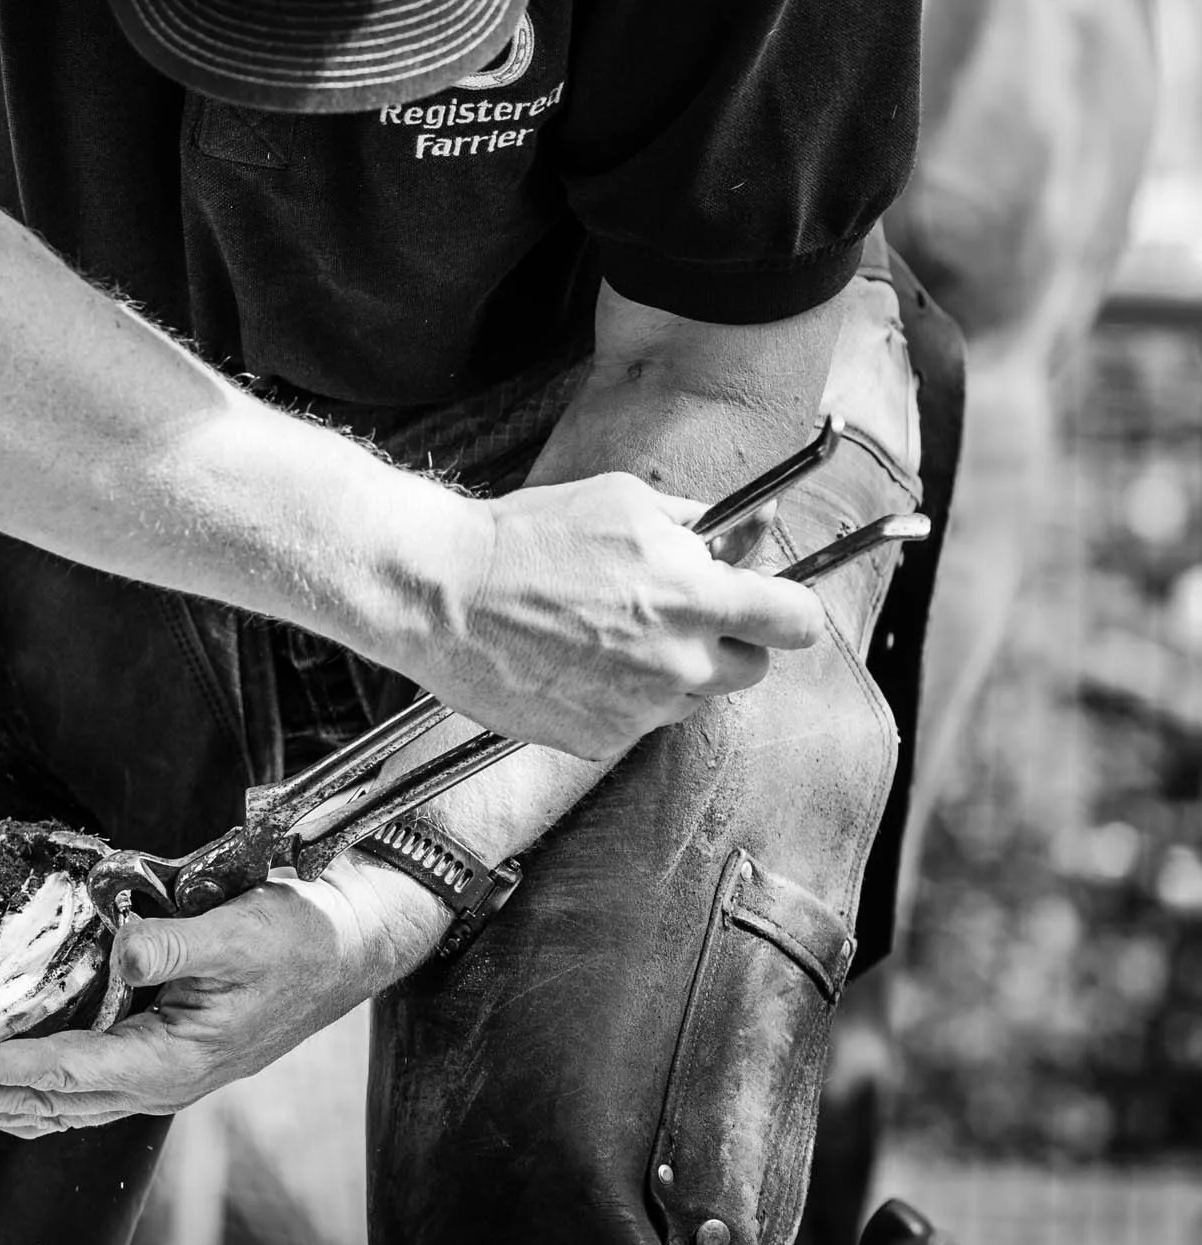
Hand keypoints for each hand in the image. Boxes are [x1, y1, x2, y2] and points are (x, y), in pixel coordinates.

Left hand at [0, 858, 448, 1135]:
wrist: (349, 949)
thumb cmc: (299, 940)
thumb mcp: (239, 932)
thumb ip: (172, 944)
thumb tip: (118, 946)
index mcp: (167, 1063)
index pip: (55, 1074)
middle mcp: (154, 1084)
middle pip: (37, 1106)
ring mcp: (156, 1077)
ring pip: (50, 1106)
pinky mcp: (158, 1056)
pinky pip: (74, 1087)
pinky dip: (22, 1082)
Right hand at [410, 472, 823, 764]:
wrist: (445, 593)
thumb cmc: (529, 537)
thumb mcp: (626, 502)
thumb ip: (702, 524)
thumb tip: (753, 527)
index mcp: (695, 597)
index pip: (798, 622)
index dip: (789, 609)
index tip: (773, 604)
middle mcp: (679, 663)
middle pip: (752, 669)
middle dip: (726, 640)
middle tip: (677, 612)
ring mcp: (640, 710)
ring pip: (691, 697)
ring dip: (671, 669)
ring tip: (605, 630)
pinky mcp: (599, 741)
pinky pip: (637, 721)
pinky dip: (618, 696)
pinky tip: (574, 659)